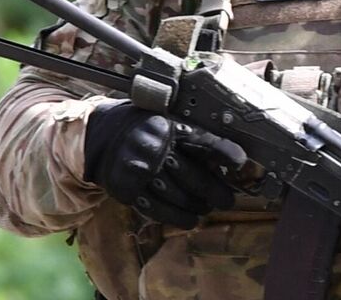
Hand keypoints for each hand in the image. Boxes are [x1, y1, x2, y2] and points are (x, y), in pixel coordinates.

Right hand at [83, 100, 246, 227]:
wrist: (100, 137)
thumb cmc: (142, 129)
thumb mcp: (164, 120)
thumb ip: (189, 135)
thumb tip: (226, 155)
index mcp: (167, 127)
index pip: (201, 141)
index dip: (223, 152)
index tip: (240, 163)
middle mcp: (154, 148)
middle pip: (193, 175)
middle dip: (215, 191)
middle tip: (227, 200)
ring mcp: (139, 170)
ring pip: (177, 196)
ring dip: (197, 206)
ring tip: (206, 209)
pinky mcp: (128, 189)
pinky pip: (158, 209)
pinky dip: (178, 217)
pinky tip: (190, 220)